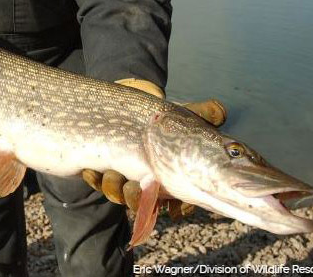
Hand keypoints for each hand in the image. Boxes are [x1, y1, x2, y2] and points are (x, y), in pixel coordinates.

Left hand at [82, 78, 227, 217]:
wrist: (127, 104)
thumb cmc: (160, 117)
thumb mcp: (181, 115)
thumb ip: (202, 113)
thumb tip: (220, 110)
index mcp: (168, 178)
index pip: (177, 202)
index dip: (177, 208)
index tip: (174, 209)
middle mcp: (145, 183)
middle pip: (141, 203)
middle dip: (137, 198)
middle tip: (136, 186)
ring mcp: (123, 178)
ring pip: (117, 194)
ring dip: (115, 186)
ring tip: (111, 171)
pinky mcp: (101, 170)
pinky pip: (96, 182)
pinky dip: (94, 177)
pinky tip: (92, 168)